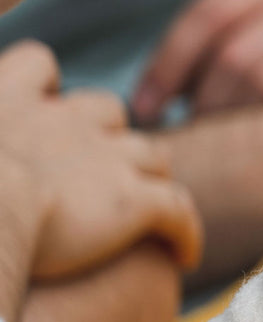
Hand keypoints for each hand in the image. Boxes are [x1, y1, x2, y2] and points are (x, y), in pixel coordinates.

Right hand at [0, 42, 202, 278]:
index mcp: (5, 99)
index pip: (38, 65)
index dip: (40, 85)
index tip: (34, 104)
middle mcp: (66, 119)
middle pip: (105, 109)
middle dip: (103, 133)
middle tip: (88, 172)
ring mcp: (107, 159)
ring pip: (150, 155)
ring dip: (146, 176)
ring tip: (137, 208)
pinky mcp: (136, 202)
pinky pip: (179, 212)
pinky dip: (186, 231)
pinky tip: (182, 255)